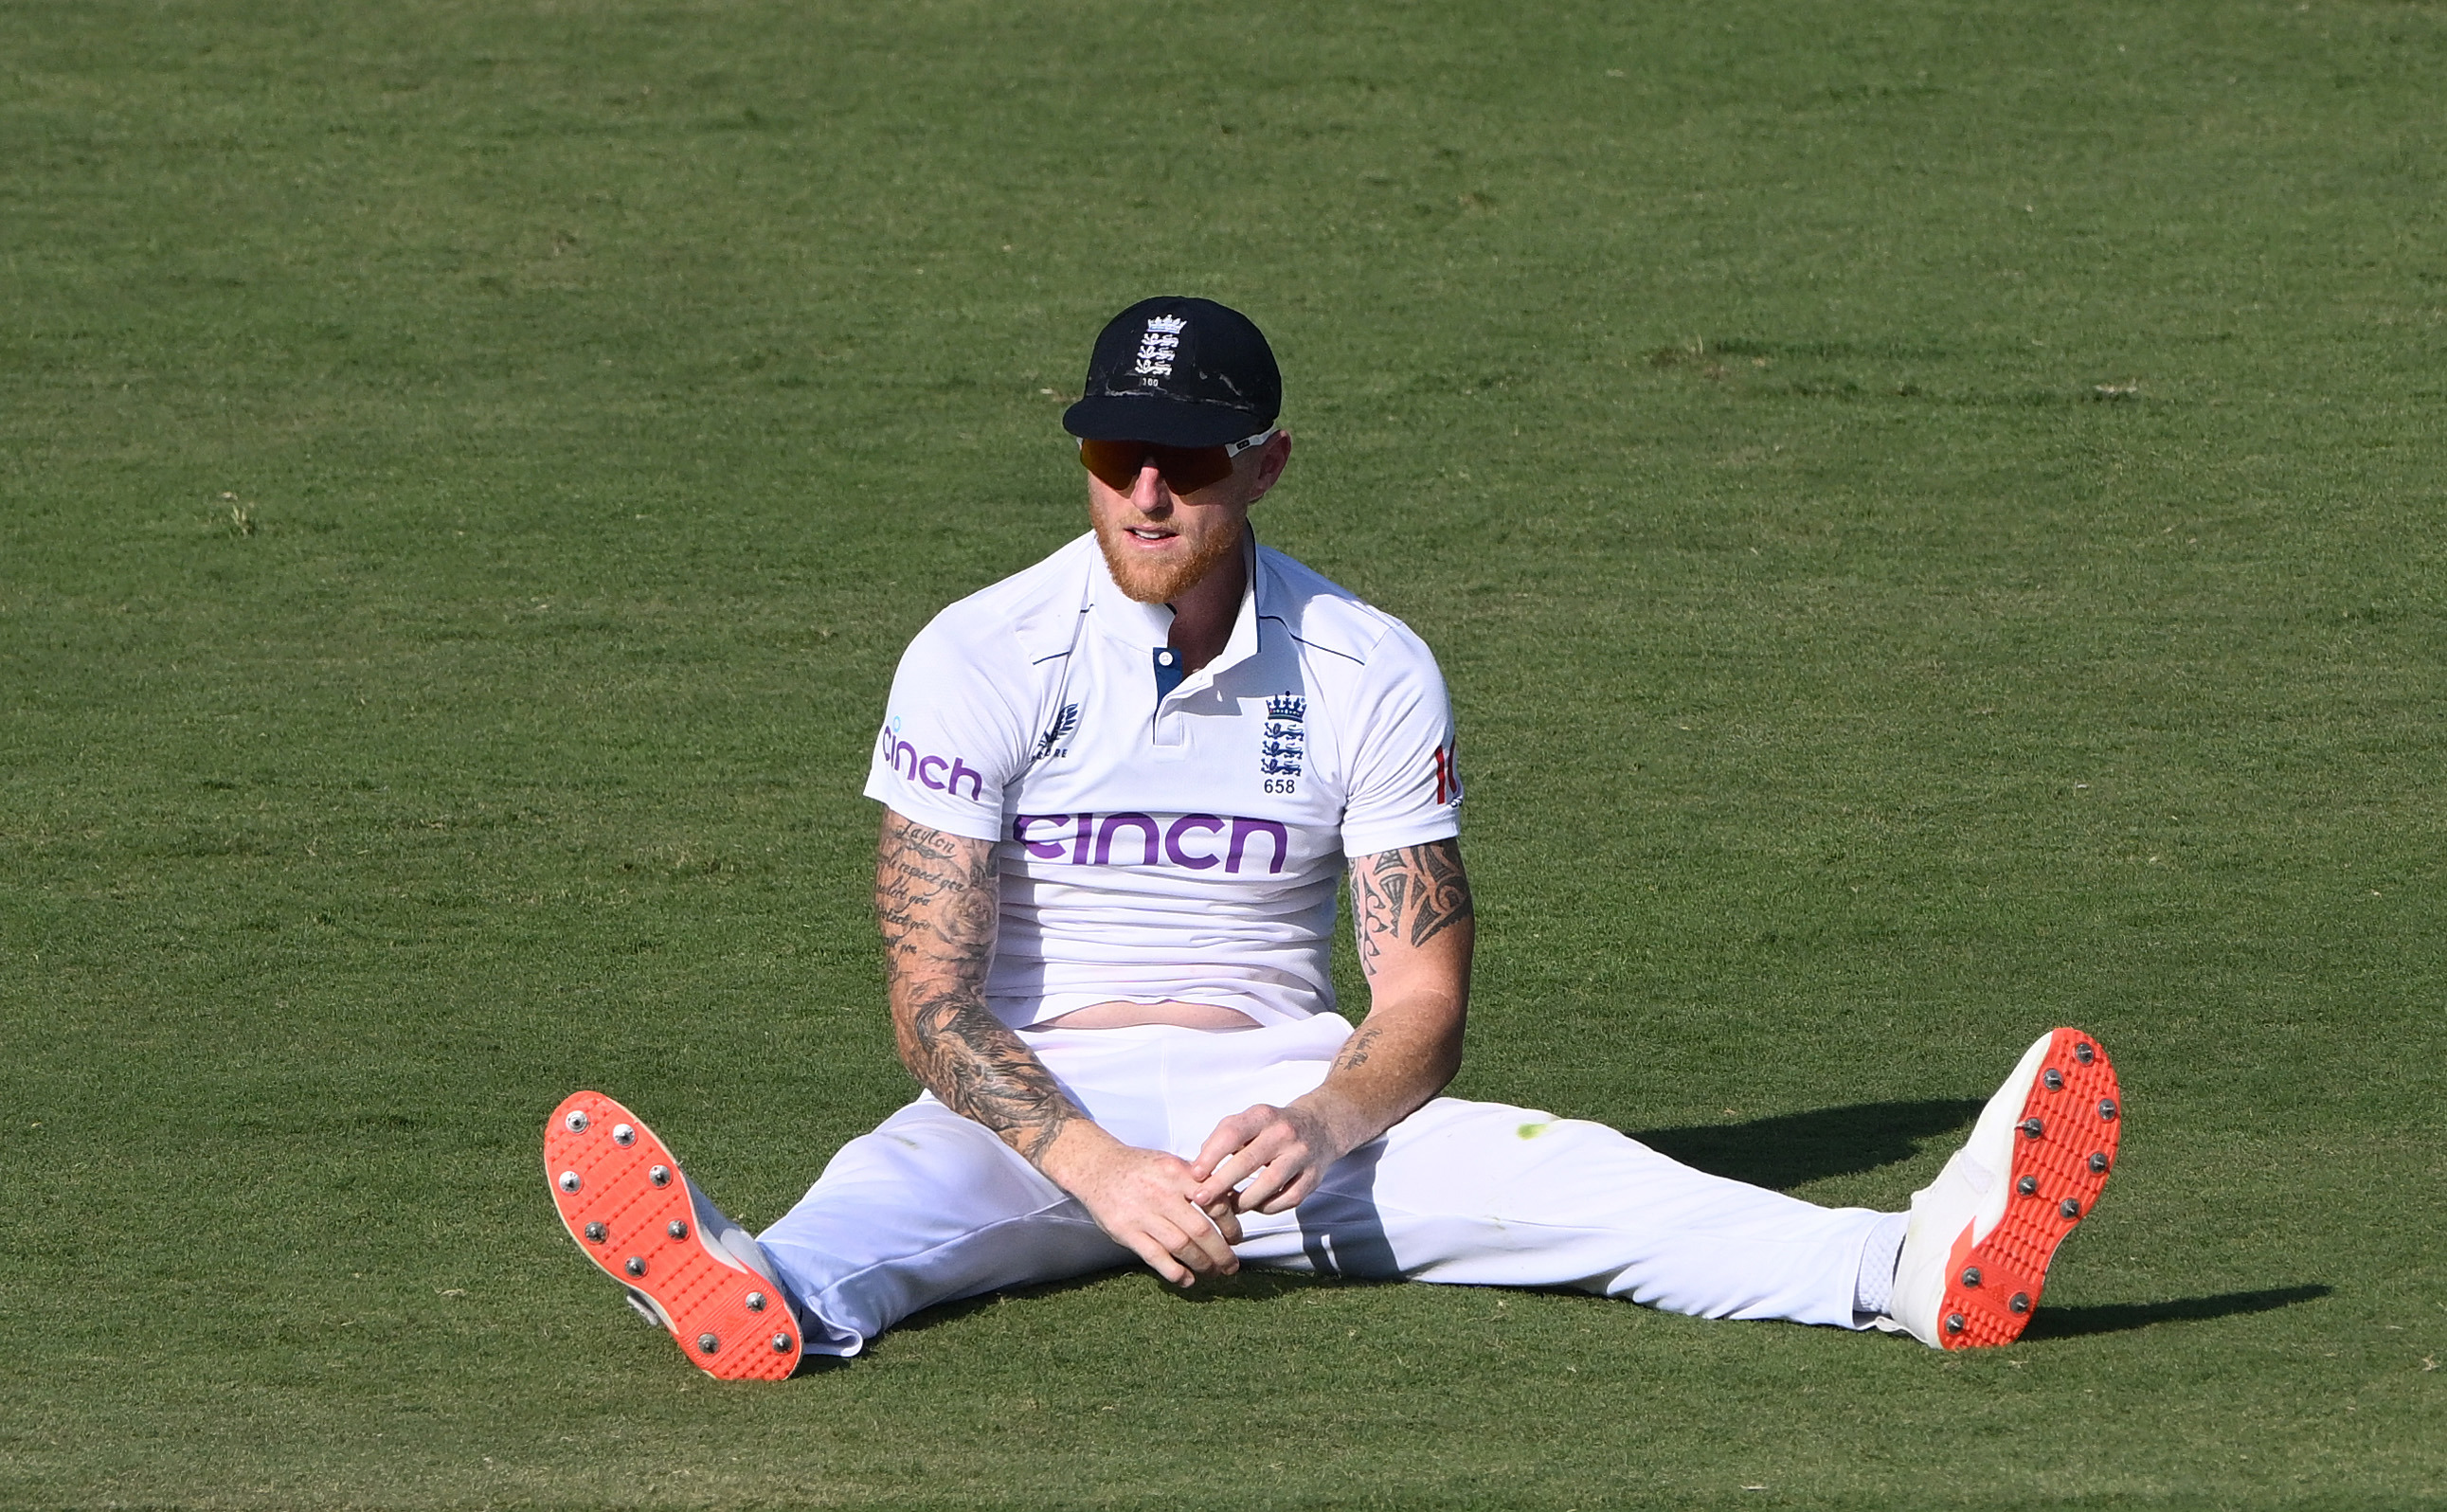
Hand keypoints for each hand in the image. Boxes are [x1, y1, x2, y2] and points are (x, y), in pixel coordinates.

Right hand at [1044, 1129, 1243, 1286]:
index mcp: (1177, 1173)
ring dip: (1202, 1264)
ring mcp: (1143, 1214)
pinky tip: (1186, 1279)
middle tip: (1231, 1265)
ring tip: (1213, 1272)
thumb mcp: (1171, 1163)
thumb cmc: (1140, 1167)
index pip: (1214, 1201)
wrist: (1098, 1167)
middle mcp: (1162, 1193)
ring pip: (1181, 1246)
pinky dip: (1175, 1271)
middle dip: (1221, 1252)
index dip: (1230, 1224)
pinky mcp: (1126, 1232)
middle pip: (1200, 1230)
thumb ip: (1198, 1181)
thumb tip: (1231, 1199)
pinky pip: (1155, 1257)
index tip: (1235, 1238)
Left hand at [1188, 1098, 1354, 1215]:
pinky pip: (1288, 1199)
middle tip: (1201, 1198)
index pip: (1232, 1133)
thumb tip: (1199, 1168)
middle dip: (1221, 1183)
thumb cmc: (1272, 1128)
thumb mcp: (1248, 1121)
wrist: (1320, 1126)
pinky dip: (1267, 1207)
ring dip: (1244, 1200)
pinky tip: (1254, 1206)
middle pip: (1248, 1161)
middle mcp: (1284, 1133)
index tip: (1194, 1174)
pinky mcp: (1313, 1176)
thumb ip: (1222, 1139)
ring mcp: (1302, 1155)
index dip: (1211, 1155)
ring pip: (1269, 1184)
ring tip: (1228, 1207)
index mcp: (1263, 1115)